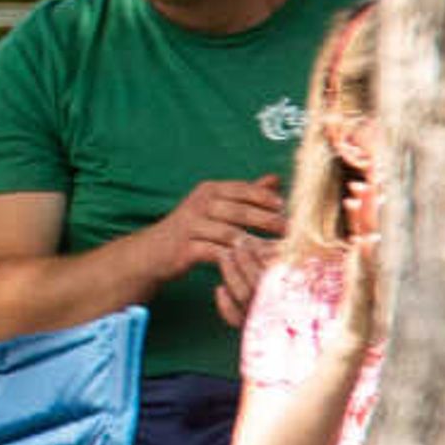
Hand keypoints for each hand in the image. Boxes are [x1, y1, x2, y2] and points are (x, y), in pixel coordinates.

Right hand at [151, 176, 286, 324]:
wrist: (153, 252)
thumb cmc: (192, 228)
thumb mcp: (216, 205)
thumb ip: (245, 193)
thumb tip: (275, 179)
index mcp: (208, 190)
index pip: (243, 189)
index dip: (266, 198)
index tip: (286, 208)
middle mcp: (198, 205)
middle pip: (239, 211)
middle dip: (267, 221)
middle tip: (290, 231)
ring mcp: (190, 227)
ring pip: (231, 234)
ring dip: (257, 244)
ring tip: (278, 252)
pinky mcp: (186, 249)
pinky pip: (218, 254)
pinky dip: (238, 260)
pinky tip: (253, 265)